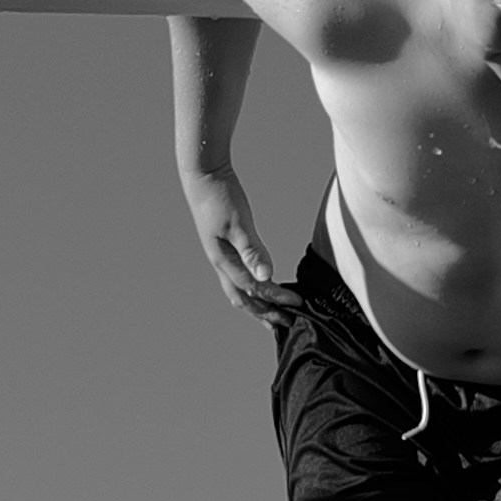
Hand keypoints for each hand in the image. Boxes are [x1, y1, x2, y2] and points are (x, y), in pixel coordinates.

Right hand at [190, 188, 282, 317]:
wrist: (202, 176)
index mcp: (223, 260)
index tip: (297, 303)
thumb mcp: (238, 223)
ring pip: (240, 290)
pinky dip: (253, 288)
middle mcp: (221, 264)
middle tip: (285, 324)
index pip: (254, 288)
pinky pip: (239, 277)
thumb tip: (266, 276)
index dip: (276, 298)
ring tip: (274, 315)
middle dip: (264, 313)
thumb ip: (252, 250)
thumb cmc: (219, 196)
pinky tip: (264, 285)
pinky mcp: (225, 248)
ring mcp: (221, 257)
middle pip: (243, 299)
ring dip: (258, 304)